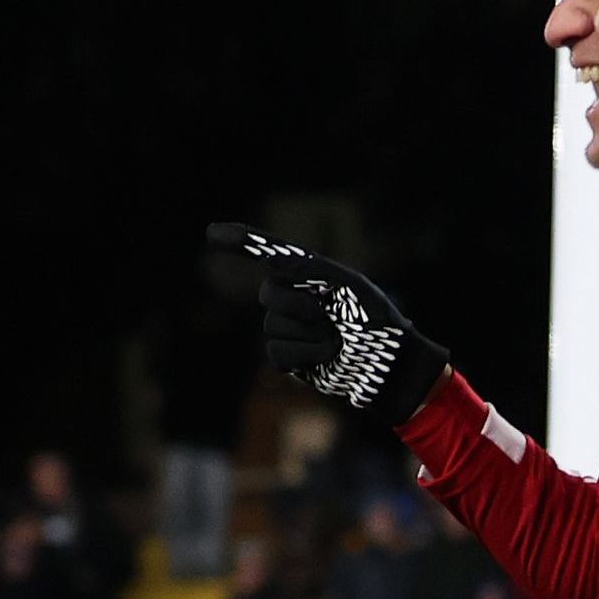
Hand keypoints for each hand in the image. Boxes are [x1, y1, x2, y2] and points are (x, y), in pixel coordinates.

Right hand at [219, 221, 448, 424]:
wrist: (386, 365)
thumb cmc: (375, 321)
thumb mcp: (349, 285)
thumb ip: (310, 271)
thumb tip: (271, 262)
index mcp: (310, 274)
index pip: (268, 253)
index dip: (239, 241)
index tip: (211, 232)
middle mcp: (294, 296)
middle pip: (268, 293)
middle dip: (298, 305)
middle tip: (331, 316)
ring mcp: (288, 327)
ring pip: (272, 326)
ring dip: (308, 336)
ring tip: (336, 341)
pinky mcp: (287, 357)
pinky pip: (276, 353)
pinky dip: (304, 357)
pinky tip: (325, 358)